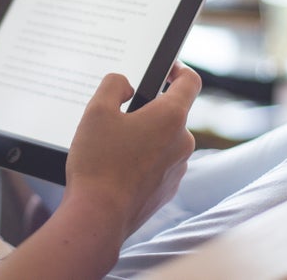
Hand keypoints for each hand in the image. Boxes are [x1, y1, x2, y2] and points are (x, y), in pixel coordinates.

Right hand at [64, 63, 200, 244]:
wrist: (99, 216)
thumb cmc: (98, 162)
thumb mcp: (96, 110)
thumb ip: (113, 84)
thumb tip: (126, 86)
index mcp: (170, 117)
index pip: (190, 81)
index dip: (178, 69)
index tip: (166, 69)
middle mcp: (182, 142)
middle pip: (171, 114)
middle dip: (147, 111)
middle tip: (117, 116)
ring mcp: (177, 169)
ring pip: (163, 141)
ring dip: (144, 138)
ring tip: (112, 147)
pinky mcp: (167, 190)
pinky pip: (158, 165)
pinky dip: (142, 161)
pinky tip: (116, 169)